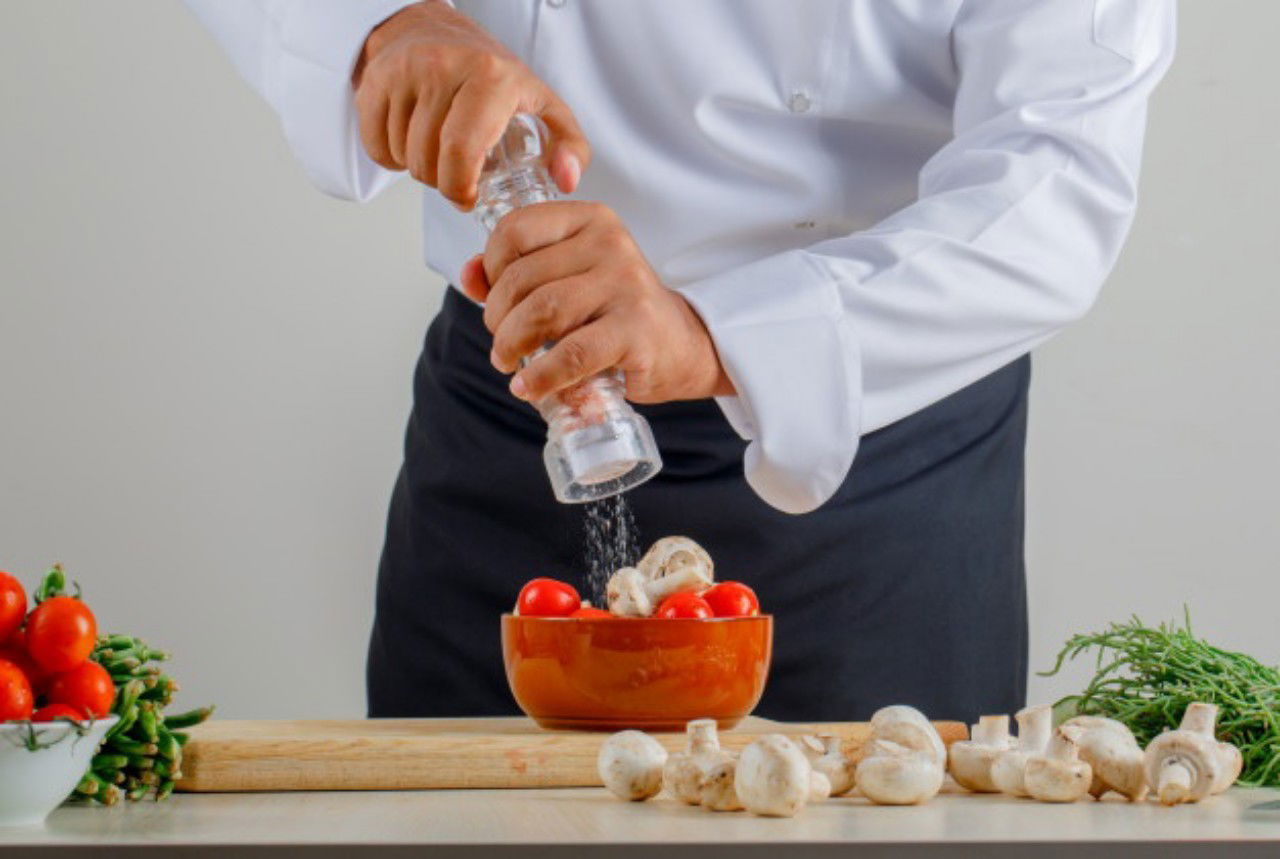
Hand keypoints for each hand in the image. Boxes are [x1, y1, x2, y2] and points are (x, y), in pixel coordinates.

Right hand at [353, 1, 588, 207]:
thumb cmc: (491, 75)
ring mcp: (404, 72)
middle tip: (455, 172)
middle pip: (429, 161)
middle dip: (441, 182)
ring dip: (418, 168)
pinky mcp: (374, 80)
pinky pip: (375, 145)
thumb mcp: (541, 104)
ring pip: (402, 156)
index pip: (462, 150)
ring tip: (437, 149)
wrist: (434, 30)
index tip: (467, 196)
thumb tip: (566, 179)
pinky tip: (411, 139)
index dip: (460, 187)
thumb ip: (569, 144)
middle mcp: (443, 67)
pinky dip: (391, 156)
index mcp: (489, 77)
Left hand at [460, 202, 734, 404]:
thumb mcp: (567, 278)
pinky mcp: (635, 329)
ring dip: (511, 343)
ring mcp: (626, 285)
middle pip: (523, 278)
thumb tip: (468, 275)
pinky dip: (541, 376)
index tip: (493, 297)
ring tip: (508, 362)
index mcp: (590, 220)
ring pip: (543, 311)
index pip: (515, 230)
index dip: (490, 268)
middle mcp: (610, 244)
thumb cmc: (614, 311)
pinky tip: (527, 386)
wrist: (678, 344)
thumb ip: (516, 270)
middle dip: (497, 317)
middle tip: (502, 342)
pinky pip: (572, 353)